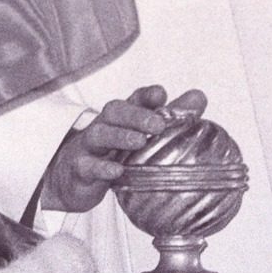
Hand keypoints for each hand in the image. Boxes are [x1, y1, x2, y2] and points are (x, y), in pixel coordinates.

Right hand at [39, 84, 208, 213]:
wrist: (71, 177)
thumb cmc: (112, 152)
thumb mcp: (140, 135)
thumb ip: (171, 117)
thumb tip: (200, 96)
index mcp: (122, 118)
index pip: (133, 99)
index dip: (146, 96)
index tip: (161, 95)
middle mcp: (104, 126)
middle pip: (115, 111)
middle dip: (136, 115)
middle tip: (158, 124)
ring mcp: (89, 147)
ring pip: (99, 135)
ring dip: (119, 136)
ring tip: (140, 142)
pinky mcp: (79, 169)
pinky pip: (87, 166)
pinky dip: (101, 167)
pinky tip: (117, 171)